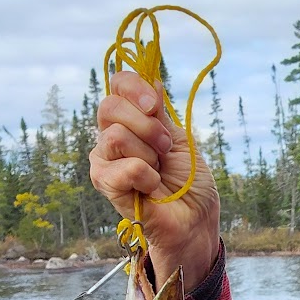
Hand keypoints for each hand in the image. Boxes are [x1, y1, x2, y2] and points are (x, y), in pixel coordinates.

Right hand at [90, 69, 221, 289]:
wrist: (194, 219)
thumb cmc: (189, 183)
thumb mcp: (181, 140)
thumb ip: (161, 114)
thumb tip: (153, 81)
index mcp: (131, 119)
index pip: (118, 85)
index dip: (134, 87)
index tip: (155, 104)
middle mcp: (112, 135)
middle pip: (110, 106)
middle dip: (147, 125)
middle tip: (165, 147)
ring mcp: (105, 159)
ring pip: (115, 136)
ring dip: (148, 154)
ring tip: (159, 171)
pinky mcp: (105, 184)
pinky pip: (121, 168)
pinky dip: (145, 176)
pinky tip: (151, 187)